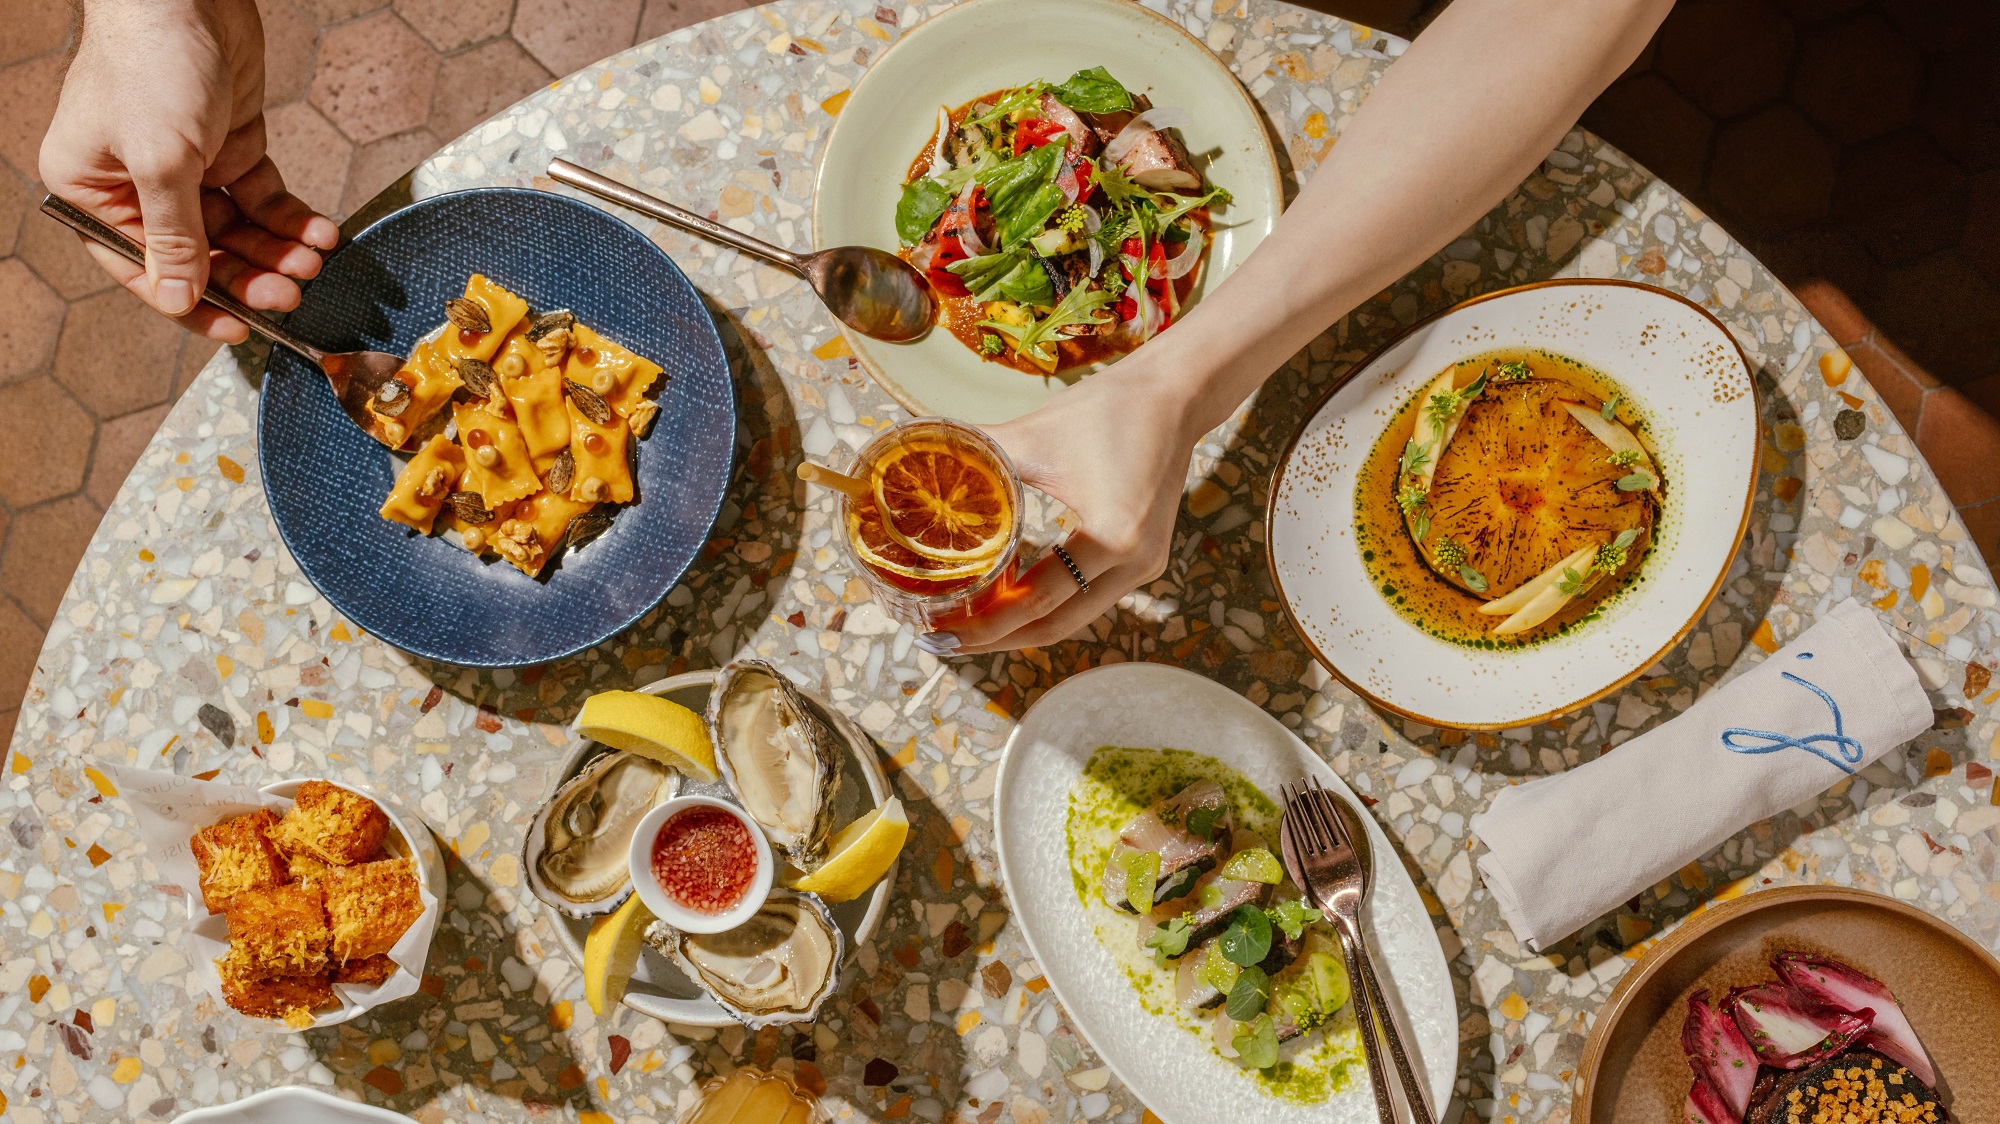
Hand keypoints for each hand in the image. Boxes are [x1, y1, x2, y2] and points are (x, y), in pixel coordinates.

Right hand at [39, 0, 338, 342]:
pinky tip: (320, 234)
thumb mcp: (160, 160)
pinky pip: (262, 199)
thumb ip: (174, 236)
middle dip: (249, 275)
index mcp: (94, 190)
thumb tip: (180, 299)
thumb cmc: (151, 64)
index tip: (241, 329)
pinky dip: (291, 219)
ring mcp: (187, 167)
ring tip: (312, 261)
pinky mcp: (228, 146)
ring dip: (276, 252)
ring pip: (238, 231)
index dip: (195, 303)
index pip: (145, 269)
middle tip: (293, 292)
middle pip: (200, 254)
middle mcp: (137, 184)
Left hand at [932, 354, 1204, 654]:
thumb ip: (977, 454)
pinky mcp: (1145, 559)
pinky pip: (1088, 597)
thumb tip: (921, 460)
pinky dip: (1048, 604)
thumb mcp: (1035, 437)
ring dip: (1022, 626)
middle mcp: (1136, 563)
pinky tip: (1009, 598)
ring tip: (970, 627)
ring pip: (1073, 617)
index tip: (940, 631)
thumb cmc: (1110, 408)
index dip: (985, 623)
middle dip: (997, 638)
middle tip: (944, 640)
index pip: (1037, 601)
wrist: (1175, 393)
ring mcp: (1145, 566)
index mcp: (1113, 536)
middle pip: (1056, 626)